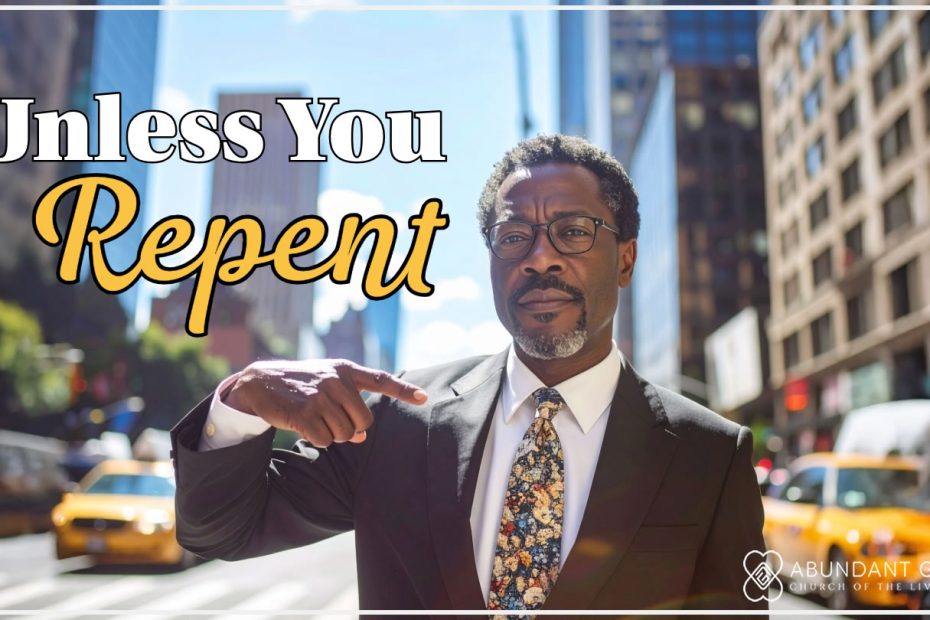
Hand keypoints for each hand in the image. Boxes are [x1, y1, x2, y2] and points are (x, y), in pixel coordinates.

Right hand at [222, 359, 427, 447]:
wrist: (259, 382)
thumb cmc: (300, 385)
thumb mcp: (326, 387)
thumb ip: (348, 405)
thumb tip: (361, 437)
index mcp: (345, 370)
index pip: (380, 380)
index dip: (403, 390)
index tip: (423, 397)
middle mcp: (336, 380)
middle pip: (363, 421)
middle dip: (350, 428)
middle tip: (330, 419)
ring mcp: (321, 396)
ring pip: (345, 434)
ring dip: (331, 434)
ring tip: (314, 419)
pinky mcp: (305, 413)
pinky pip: (325, 441)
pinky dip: (317, 440)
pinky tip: (304, 426)